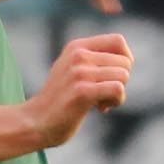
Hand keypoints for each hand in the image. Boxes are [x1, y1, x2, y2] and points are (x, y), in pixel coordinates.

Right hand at [23, 32, 132, 146]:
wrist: (35, 122)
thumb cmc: (60, 100)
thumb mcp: (73, 70)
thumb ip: (94, 60)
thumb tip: (128, 61)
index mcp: (77, 46)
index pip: (118, 41)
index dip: (125, 59)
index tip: (114, 77)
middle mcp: (78, 55)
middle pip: (125, 62)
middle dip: (121, 81)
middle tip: (103, 94)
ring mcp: (79, 72)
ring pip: (124, 76)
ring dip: (118, 94)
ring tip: (100, 102)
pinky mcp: (82, 91)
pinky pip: (118, 89)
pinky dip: (116, 101)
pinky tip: (101, 109)